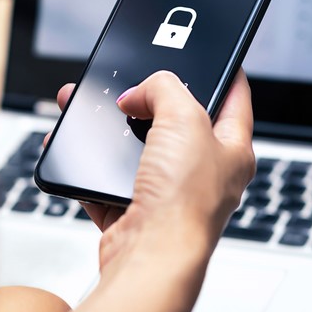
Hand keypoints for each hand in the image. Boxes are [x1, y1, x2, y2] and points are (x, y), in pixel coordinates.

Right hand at [45, 70, 254, 277]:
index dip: (222, 71)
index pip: (234, 98)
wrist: (149, 258)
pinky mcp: (133, 211)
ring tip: (87, 110)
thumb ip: (164, 88)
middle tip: (129, 84)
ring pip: (135, 149)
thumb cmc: (184, 203)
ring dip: (110, 130)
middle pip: (174, 122)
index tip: (209, 53)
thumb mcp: (184, 119)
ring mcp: (167, 194)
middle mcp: (202, 173)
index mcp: (232, 150)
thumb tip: (138, 93)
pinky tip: (77, 151)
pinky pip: (106, 180)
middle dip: (145, 99)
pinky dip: (88, 166)